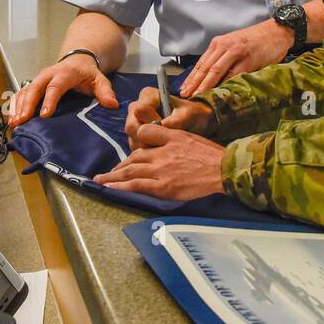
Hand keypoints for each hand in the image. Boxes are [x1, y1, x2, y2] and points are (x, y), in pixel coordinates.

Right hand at [8, 53, 116, 127]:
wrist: (77, 59)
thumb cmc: (88, 73)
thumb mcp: (100, 79)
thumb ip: (105, 91)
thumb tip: (112, 104)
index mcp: (65, 73)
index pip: (55, 87)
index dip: (49, 100)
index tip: (44, 115)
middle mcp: (48, 74)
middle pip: (34, 88)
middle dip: (27, 104)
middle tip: (22, 120)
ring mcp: (39, 79)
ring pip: (25, 90)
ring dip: (18, 106)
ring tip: (14, 122)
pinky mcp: (33, 84)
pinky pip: (21, 93)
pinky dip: (15, 105)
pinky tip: (11, 118)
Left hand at [93, 124, 224, 200]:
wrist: (222, 169)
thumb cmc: (209, 154)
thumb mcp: (189, 135)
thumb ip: (170, 136)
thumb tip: (153, 138)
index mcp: (168, 138)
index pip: (145, 135)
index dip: (136, 143)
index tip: (131, 154)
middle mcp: (160, 154)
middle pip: (134, 158)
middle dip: (119, 166)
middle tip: (107, 173)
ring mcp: (160, 171)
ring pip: (130, 172)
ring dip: (113, 177)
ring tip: (101, 180)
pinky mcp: (163, 187)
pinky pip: (136, 186)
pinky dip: (121, 187)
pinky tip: (111, 188)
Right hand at [125, 87, 213, 148]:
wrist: (192, 124)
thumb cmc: (191, 115)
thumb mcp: (189, 114)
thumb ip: (178, 118)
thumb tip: (165, 125)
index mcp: (148, 96)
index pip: (141, 110)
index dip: (152, 122)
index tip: (166, 128)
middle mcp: (136, 107)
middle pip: (132, 125)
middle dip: (148, 137)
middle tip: (165, 141)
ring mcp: (133, 121)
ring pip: (132, 138)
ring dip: (147, 145)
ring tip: (164, 145)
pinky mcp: (133, 135)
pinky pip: (134, 146)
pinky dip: (146, 151)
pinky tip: (159, 148)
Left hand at [179, 18, 292, 95]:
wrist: (276, 31)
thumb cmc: (255, 41)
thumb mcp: (234, 45)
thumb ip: (222, 58)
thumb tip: (209, 78)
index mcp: (219, 43)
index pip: (201, 63)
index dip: (191, 77)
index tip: (184, 89)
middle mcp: (225, 46)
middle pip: (205, 68)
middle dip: (194, 83)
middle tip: (185, 95)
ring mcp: (236, 52)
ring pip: (216, 71)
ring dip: (205, 85)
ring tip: (197, 96)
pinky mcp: (248, 60)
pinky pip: (233, 74)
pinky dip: (225, 85)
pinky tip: (218, 93)